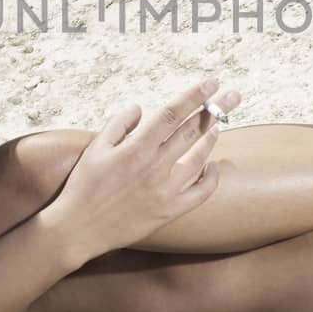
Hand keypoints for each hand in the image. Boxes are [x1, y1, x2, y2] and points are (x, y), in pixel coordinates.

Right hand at [43, 77, 240, 261]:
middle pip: (192, 132)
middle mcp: (154, 168)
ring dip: (211, 140)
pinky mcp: (169, 211)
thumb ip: (118, 124)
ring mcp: (165, 191)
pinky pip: (199, 194)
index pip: (172, 114)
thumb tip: (140, 108)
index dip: (194, 96)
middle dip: (215, 110)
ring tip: (218, 125)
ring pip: (198, 159)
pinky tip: (215, 167)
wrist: (78, 229)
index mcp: (136, 148)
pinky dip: (211, 179)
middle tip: (234, 96)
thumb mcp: (95, 148)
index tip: (212, 82)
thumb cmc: (83, 186)